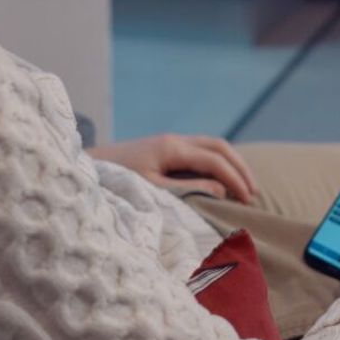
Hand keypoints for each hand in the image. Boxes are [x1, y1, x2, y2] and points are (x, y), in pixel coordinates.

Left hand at [90, 134, 257, 203]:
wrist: (86, 169)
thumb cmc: (116, 182)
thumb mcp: (152, 190)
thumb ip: (188, 190)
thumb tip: (221, 190)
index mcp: (171, 148)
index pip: (215, 159)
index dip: (235, 178)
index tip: (247, 200)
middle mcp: (174, 140)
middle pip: (219, 146)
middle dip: (240, 167)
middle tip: (253, 192)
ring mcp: (169, 142)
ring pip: (211, 145)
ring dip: (230, 163)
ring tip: (243, 187)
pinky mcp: (164, 149)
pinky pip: (200, 150)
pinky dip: (217, 162)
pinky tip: (221, 179)